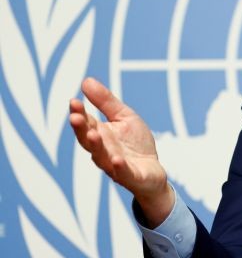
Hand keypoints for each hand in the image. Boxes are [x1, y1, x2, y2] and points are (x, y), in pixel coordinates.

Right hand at [69, 78, 172, 226]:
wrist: (152, 171)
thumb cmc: (135, 143)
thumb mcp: (124, 117)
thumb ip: (106, 102)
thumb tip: (86, 81)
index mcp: (100, 135)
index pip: (86, 123)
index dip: (79, 113)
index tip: (73, 101)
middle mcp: (103, 151)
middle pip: (88, 140)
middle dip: (81, 129)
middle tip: (75, 117)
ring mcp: (115, 165)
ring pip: (102, 157)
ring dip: (96, 147)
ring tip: (93, 135)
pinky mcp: (131, 176)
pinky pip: (123, 173)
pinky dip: (119, 167)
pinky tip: (117, 159)